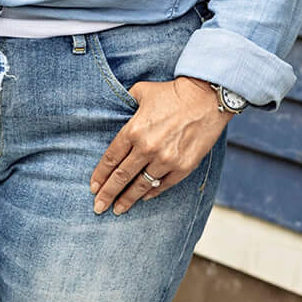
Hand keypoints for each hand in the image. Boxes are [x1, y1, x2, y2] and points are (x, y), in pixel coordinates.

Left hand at [91, 77, 229, 215]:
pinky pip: (163, 184)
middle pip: (122, 176)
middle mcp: (147, 148)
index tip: (93, 187)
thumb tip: (116, 110)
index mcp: (134, 130)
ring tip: (118, 209)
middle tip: (98, 206)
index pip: (111, 159)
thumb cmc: (173, 93)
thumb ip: (126, 104)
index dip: (100, 175)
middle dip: (108, 193)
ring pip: (141, 185)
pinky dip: (152, 192)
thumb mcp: (142, 91)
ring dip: (128, 199)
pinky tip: (143, 197)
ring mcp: (166, 159)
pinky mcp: (184, 166)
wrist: (207, 98)